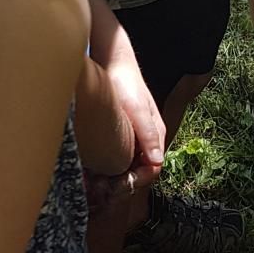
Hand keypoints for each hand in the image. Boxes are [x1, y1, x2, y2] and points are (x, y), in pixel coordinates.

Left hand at [105, 57, 164, 180]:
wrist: (115, 63)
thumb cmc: (126, 84)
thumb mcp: (137, 109)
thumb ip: (149, 134)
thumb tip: (157, 161)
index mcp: (156, 135)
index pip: (152, 170)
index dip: (136, 182)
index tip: (115, 187)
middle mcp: (148, 140)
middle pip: (141, 172)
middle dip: (124, 184)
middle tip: (101, 189)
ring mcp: (137, 137)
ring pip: (131, 167)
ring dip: (117, 178)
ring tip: (96, 183)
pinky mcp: (126, 134)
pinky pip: (123, 158)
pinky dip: (112, 168)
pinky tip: (96, 170)